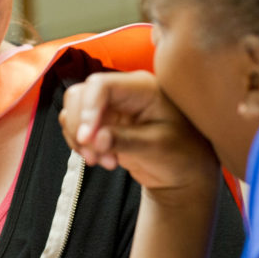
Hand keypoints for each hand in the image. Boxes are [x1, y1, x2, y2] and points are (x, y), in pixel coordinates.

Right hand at [59, 71, 218, 198]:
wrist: (185, 171)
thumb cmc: (183, 154)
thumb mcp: (158, 147)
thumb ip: (126, 141)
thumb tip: (96, 139)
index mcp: (141, 88)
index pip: (101, 86)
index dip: (87, 110)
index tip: (86, 139)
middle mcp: (122, 91)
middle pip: (80, 95)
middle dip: (79, 126)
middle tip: (94, 156)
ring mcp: (111, 107)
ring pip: (73, 110)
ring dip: (79, 138)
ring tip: (102, 161)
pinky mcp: (104, 122)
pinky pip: (77, 126)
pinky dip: (81, 144)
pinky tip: (101, 159)